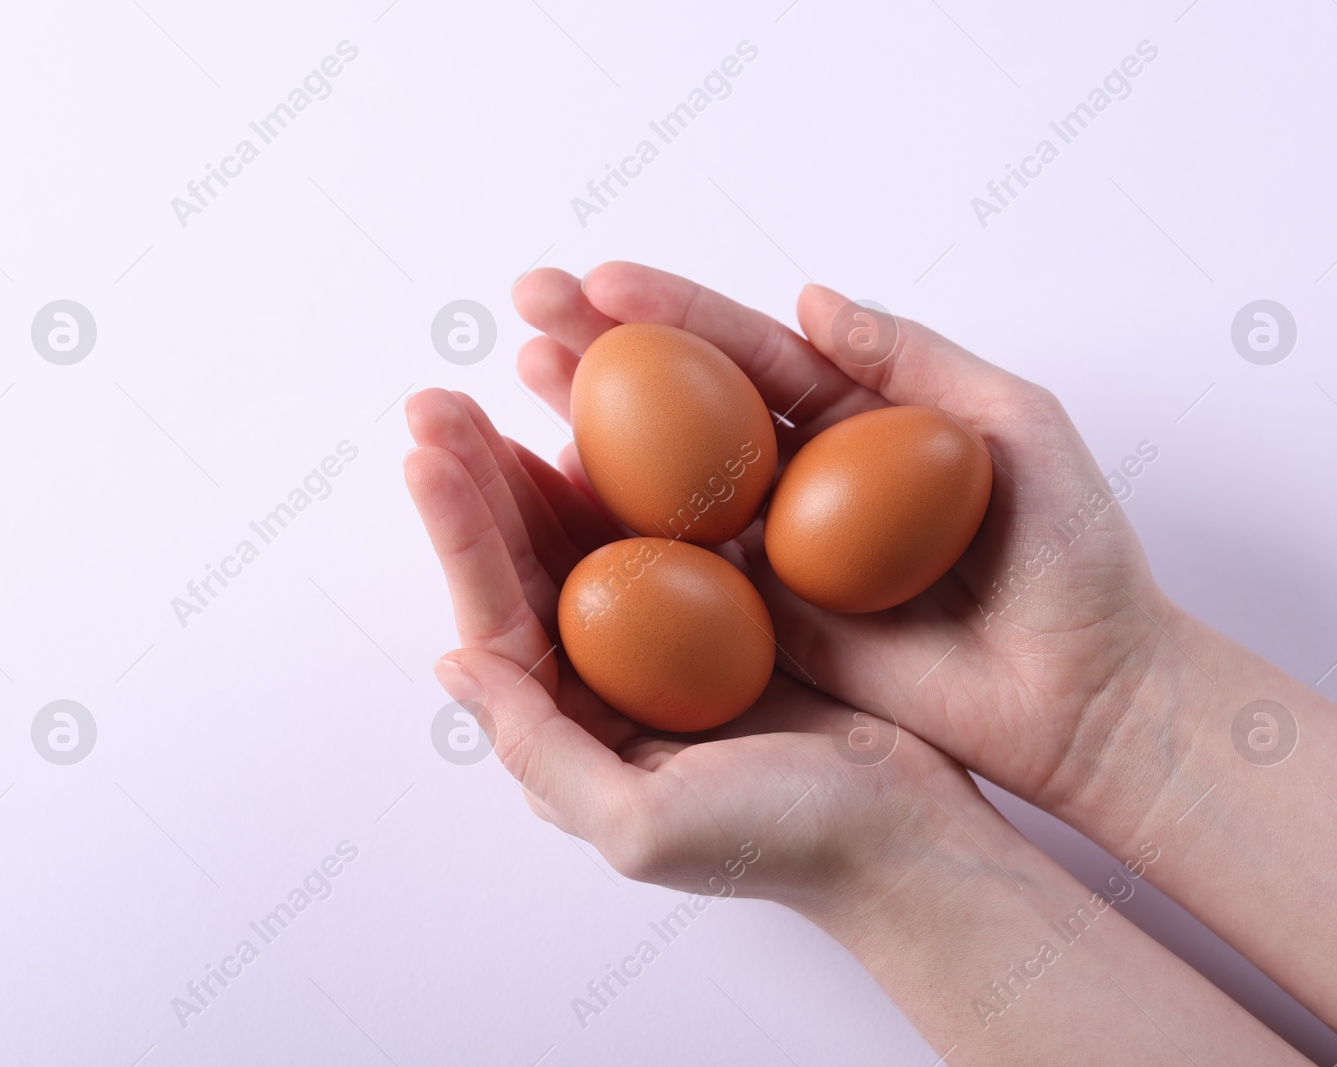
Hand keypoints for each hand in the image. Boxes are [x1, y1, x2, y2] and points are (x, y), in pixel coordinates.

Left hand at [403, 387, 972, 910]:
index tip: (427, 454)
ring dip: (534, 469)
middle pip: (526, 568)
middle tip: (436, 401)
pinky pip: (661, 536)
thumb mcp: (641, 824)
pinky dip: (625, 482)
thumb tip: (453, 661)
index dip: (459, 535)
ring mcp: (665, 648)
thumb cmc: (783, 842)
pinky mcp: (728, 617)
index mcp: (575, 735)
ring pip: (583, 542)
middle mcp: (607, 686)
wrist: (909, 839)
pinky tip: (593, 434)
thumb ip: (540, 749)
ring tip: (491, 394)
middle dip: (477, 483)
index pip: (500, 619)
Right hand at [512, 262, 1178, 818]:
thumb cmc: (1074, 559)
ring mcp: (779, 550)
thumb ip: (917, 361)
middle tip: (524, 312)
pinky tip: (550, 493)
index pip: (748, 349)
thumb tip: (810, 297)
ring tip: (515, 381)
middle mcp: (805, 476)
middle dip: (603, 352)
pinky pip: (682, 575)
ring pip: (666, 482)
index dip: (671, 309)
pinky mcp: (769, 623)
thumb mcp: (1018, 431)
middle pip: (686, 403)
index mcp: (860, 417)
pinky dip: (616, 536)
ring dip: (587, 430)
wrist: (1084, 694)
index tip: (593, 282)